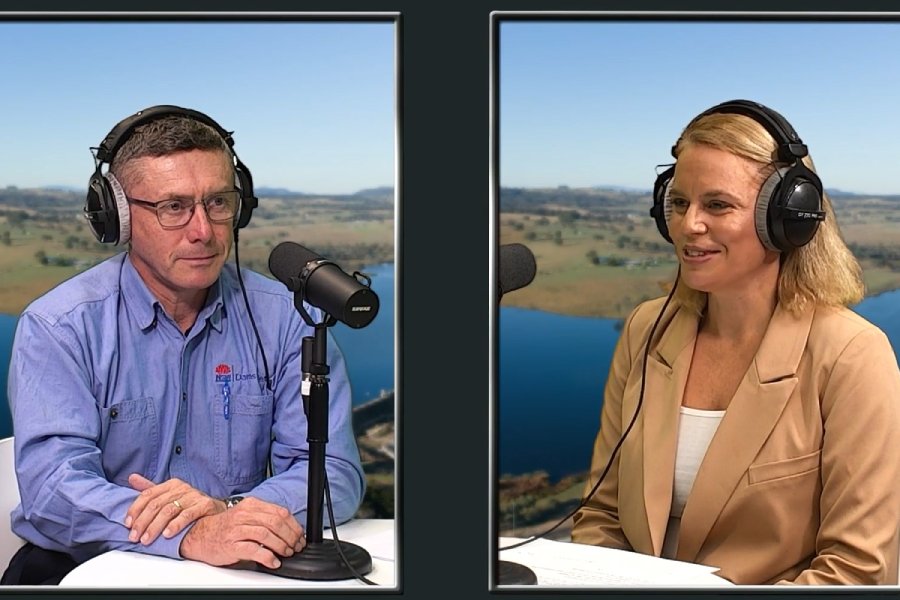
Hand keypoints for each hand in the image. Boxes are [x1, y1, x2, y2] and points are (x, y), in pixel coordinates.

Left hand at [125, 474, 225, 545]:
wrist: (215, 512)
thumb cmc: (189, 506)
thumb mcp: (169, 496)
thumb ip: (150, 489)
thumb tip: (132, 478)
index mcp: (171, 484)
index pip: (148, 495)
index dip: (135, 510)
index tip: (128, 524)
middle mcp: (182, 488)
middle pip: (156, 504)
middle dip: (142, 522)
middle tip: (134, 537)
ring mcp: (194, 496)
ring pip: (169, 510)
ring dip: (155, 527)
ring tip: (147, 540)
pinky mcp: (205, 505)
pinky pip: (188, 515)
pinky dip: (176, 525)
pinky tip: (167, 534)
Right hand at [179, 496, 305, 568]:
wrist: (200, 535)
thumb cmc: (226, 527)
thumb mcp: (246, 515)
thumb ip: (265, 518)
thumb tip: (289, 528)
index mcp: (251, 505)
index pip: (280, 512)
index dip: (293, 525)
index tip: (299, 536)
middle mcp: (244, 515)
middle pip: (276, 523)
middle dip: (290, 536)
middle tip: (296, 546)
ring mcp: (237, 529)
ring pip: (266, 534)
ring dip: (281, 546)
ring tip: (287, 553)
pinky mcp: (231, 545)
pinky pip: (254, 550)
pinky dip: (267, 557)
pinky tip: (274, 561)